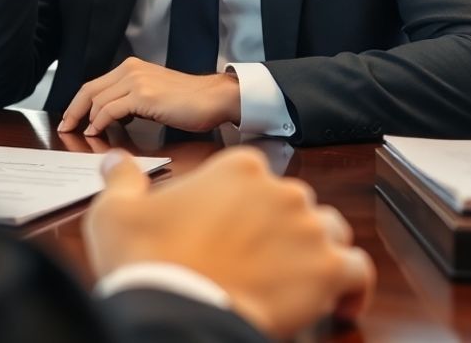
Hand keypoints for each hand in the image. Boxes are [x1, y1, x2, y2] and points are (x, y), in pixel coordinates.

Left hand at [58, 57, 240, 134]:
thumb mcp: (153, 95)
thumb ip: (130, 101)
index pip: (94, 85)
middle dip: (73, 110)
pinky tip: (97, 132)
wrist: (215, 98)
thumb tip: (108, 118)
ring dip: (86, 119)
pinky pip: (110, 110)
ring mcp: (136, 81)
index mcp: (131, 68)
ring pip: (97, 100)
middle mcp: (130, 70)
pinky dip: (99, 122)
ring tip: (83, 133)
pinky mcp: (143, 95)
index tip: (70, 118)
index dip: (78, 103)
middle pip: (89, 90)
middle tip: (65, 127)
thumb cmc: (189, 102)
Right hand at [84, 148, 375, 337]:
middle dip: (278, 228)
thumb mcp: (117, 210)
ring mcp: (310, 229)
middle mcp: (282, 189)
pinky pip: (356, 272)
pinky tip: (337, 303)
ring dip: (315, 252)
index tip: (227, 228)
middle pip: (293, 204)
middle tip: (252, 259)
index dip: (241, 204)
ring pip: (329, 233)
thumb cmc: (148, 259)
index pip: (255, 176)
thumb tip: (114, 161)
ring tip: (291, 279)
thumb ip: (122, 179)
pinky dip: (350, 287)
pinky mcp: (329, 271)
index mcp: (240, 167)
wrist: (173, 308)